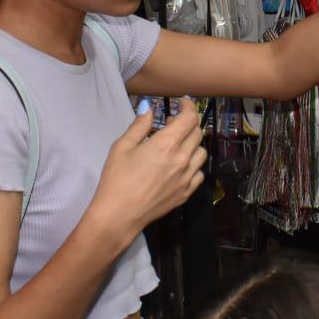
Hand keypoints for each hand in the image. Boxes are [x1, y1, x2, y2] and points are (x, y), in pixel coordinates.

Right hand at [88, 100, 207, 248]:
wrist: (119, 215)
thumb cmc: (116, 179)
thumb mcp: (122, 147)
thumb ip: (139, 125)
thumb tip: (149, 107)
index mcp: (167, 144)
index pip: (189, 118)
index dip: (188, 106)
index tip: (181, 102)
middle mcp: (182, 158)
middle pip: (197, 132)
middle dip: (188, 122)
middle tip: (173, 123)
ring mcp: (187, 177)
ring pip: (202, 152)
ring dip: (193, 143)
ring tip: (179, 143)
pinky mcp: (186, 193)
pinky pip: (199, 173)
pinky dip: (194, 164)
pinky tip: (181, 165)